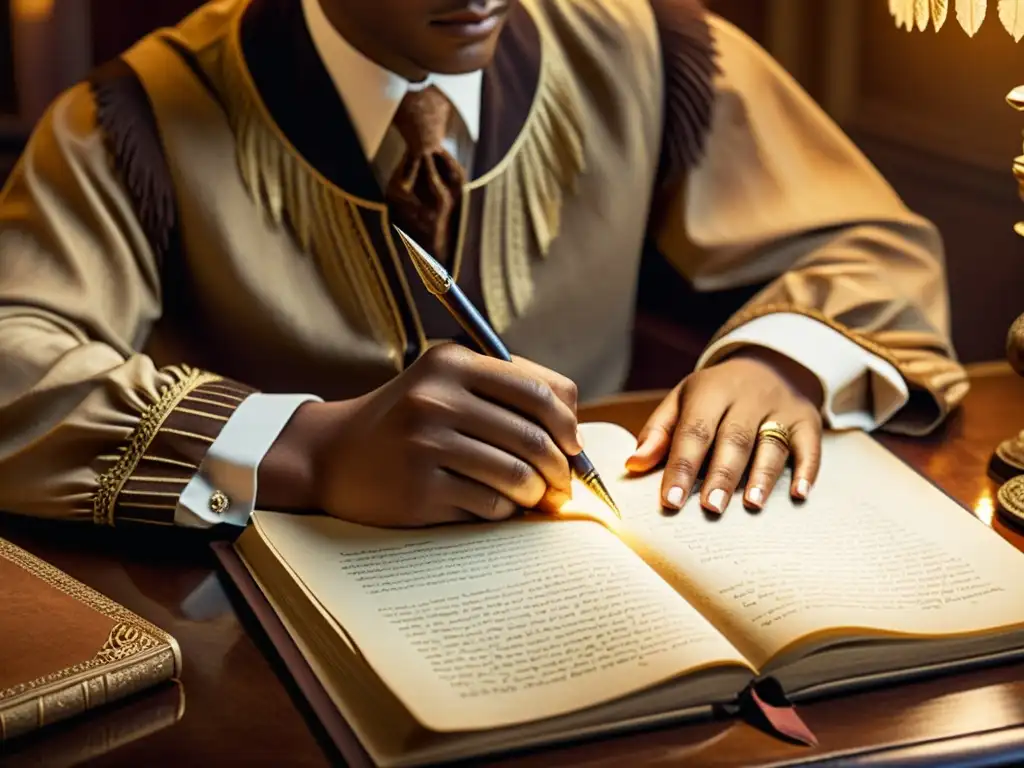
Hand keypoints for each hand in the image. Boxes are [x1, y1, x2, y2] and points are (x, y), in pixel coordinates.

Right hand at [262, 344, 580, 526]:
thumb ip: (504, 393)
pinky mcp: (419, 489)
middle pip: (534, 437)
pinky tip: (493, 506)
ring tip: (532, 498)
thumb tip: (575, 434)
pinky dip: (503, 511)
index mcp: (451, 363)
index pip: (538, 390)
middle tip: (563, 485)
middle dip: (561, 468)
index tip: (572, 445)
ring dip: (535, 494)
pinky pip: (490, 505)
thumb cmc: (405, 421)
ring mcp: (426, 444)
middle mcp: (437, 398)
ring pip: (517, 476)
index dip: (568, 422)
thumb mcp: (444, 385)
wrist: (332, 455)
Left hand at [626, 348, 823, 513]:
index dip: (681, 467)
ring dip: (762, 476)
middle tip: (710, 508)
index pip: (694, 431)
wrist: (768, 363)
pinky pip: (810, 445)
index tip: (671, 501)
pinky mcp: (807, 420)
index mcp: (710, 391)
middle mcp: (747, 398)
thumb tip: (633, 466)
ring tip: (751, 505)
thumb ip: (659, 433)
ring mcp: (780, 408)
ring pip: (771, 444)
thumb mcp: (683, 401)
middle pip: (734, 440)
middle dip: (721, 475)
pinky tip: (800, 494)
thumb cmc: (714, 395)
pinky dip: (807, 470)